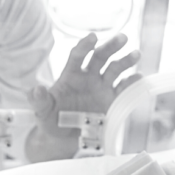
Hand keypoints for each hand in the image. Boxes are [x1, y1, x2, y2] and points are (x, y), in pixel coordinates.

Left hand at [27, 33, 141, 140]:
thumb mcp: (41, 111)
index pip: (77, 56)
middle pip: (100, 57)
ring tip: (136, 54)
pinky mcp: (111, 100)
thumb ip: (39, 101)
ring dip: (125, 61)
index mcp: (70, 75)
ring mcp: (101, 87)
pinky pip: (123, 89)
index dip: (84, 47)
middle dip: (110, 47)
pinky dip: (132, 83)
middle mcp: (88, 77)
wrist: (64, 136)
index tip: (92, 38)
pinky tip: (139, 78)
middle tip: (122, 38)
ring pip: (114, 69)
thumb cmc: (51, 119)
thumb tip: (35, 91)